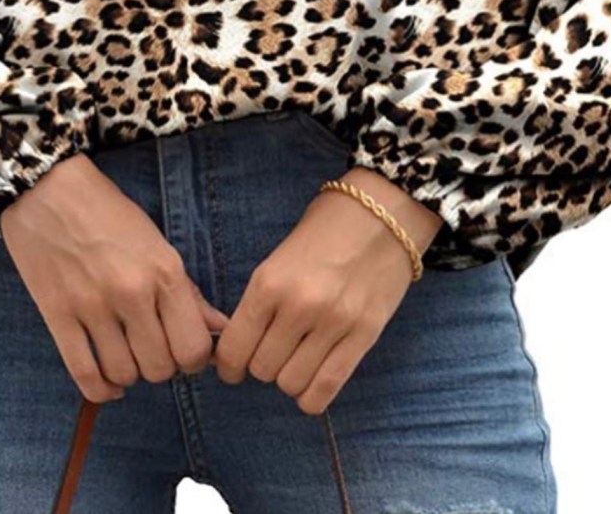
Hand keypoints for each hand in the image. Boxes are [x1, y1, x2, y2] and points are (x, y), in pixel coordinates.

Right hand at [0, 152, 229, 403]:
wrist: (49, 191)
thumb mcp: (158, 243)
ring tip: (129, 355)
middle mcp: (132, 293)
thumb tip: (219, 328)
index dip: (194, 359)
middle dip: (162, 367)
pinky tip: (109, 383)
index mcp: (164, 271)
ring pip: (124, 374)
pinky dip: (100, 389)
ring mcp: (92, 307)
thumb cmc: (110, 213)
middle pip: (160, 367)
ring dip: (131, 374)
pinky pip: (83, 374)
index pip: (193, 346)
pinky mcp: (57, 315)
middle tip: (155, 350)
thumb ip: (188, 291)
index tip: (185, 351)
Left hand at [210, 167, 443, 413]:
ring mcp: (334, 323)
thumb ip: (261, 300)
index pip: (235, 348)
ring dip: (288, 378)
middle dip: (260, 366)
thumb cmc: (325, 228)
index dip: (228, 366)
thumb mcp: (279, 257)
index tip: (232, 367)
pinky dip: (313, 396)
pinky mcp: (364, 336)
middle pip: (262, 369)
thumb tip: (239, 345)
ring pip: (292, 383)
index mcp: (269, 282)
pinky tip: (311, 385)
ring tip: (295, 360)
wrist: (382, 213)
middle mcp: (298, 306)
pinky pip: (328, 387)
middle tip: (270, 353)